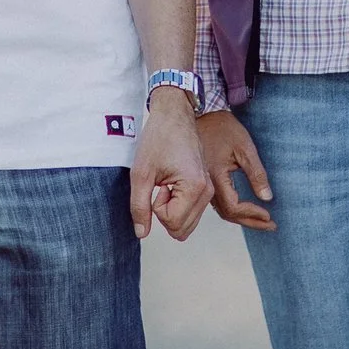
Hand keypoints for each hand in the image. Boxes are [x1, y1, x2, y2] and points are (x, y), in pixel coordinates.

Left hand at [130, 90, 209, 240]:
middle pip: (182, 230)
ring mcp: (208, 190)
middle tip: (160, 188)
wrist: (174, 115)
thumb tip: (141, 233)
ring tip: (166, 185)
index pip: (173, 223)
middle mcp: (207, 191)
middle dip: (165, 214)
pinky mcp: (206, 188)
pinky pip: (191, 213)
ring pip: (186, 225)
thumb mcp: (141, 173)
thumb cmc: (159, 137)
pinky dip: (177, 207)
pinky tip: (171, 185)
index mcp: (195, 187)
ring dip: (171, 211)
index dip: (157, 209)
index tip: (158, 186)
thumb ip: (139, 206)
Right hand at [198, 110, 273, 230]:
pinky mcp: (203, 179)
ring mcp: (203, 183)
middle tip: (270, 225)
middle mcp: (205, 184)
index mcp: (215, 176)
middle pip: (227, 213)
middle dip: (250, 221)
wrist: (200, 113)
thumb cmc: (222, 127)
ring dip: (242, 218)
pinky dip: (232, 209)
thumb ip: (256, 173)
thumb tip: (267, 198)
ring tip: (261, 220)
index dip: (251, 214)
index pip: (233, 207)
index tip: (269, 216)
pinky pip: (217, 202)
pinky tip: (244, 208)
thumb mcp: (244, 147)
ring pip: (221, 210)